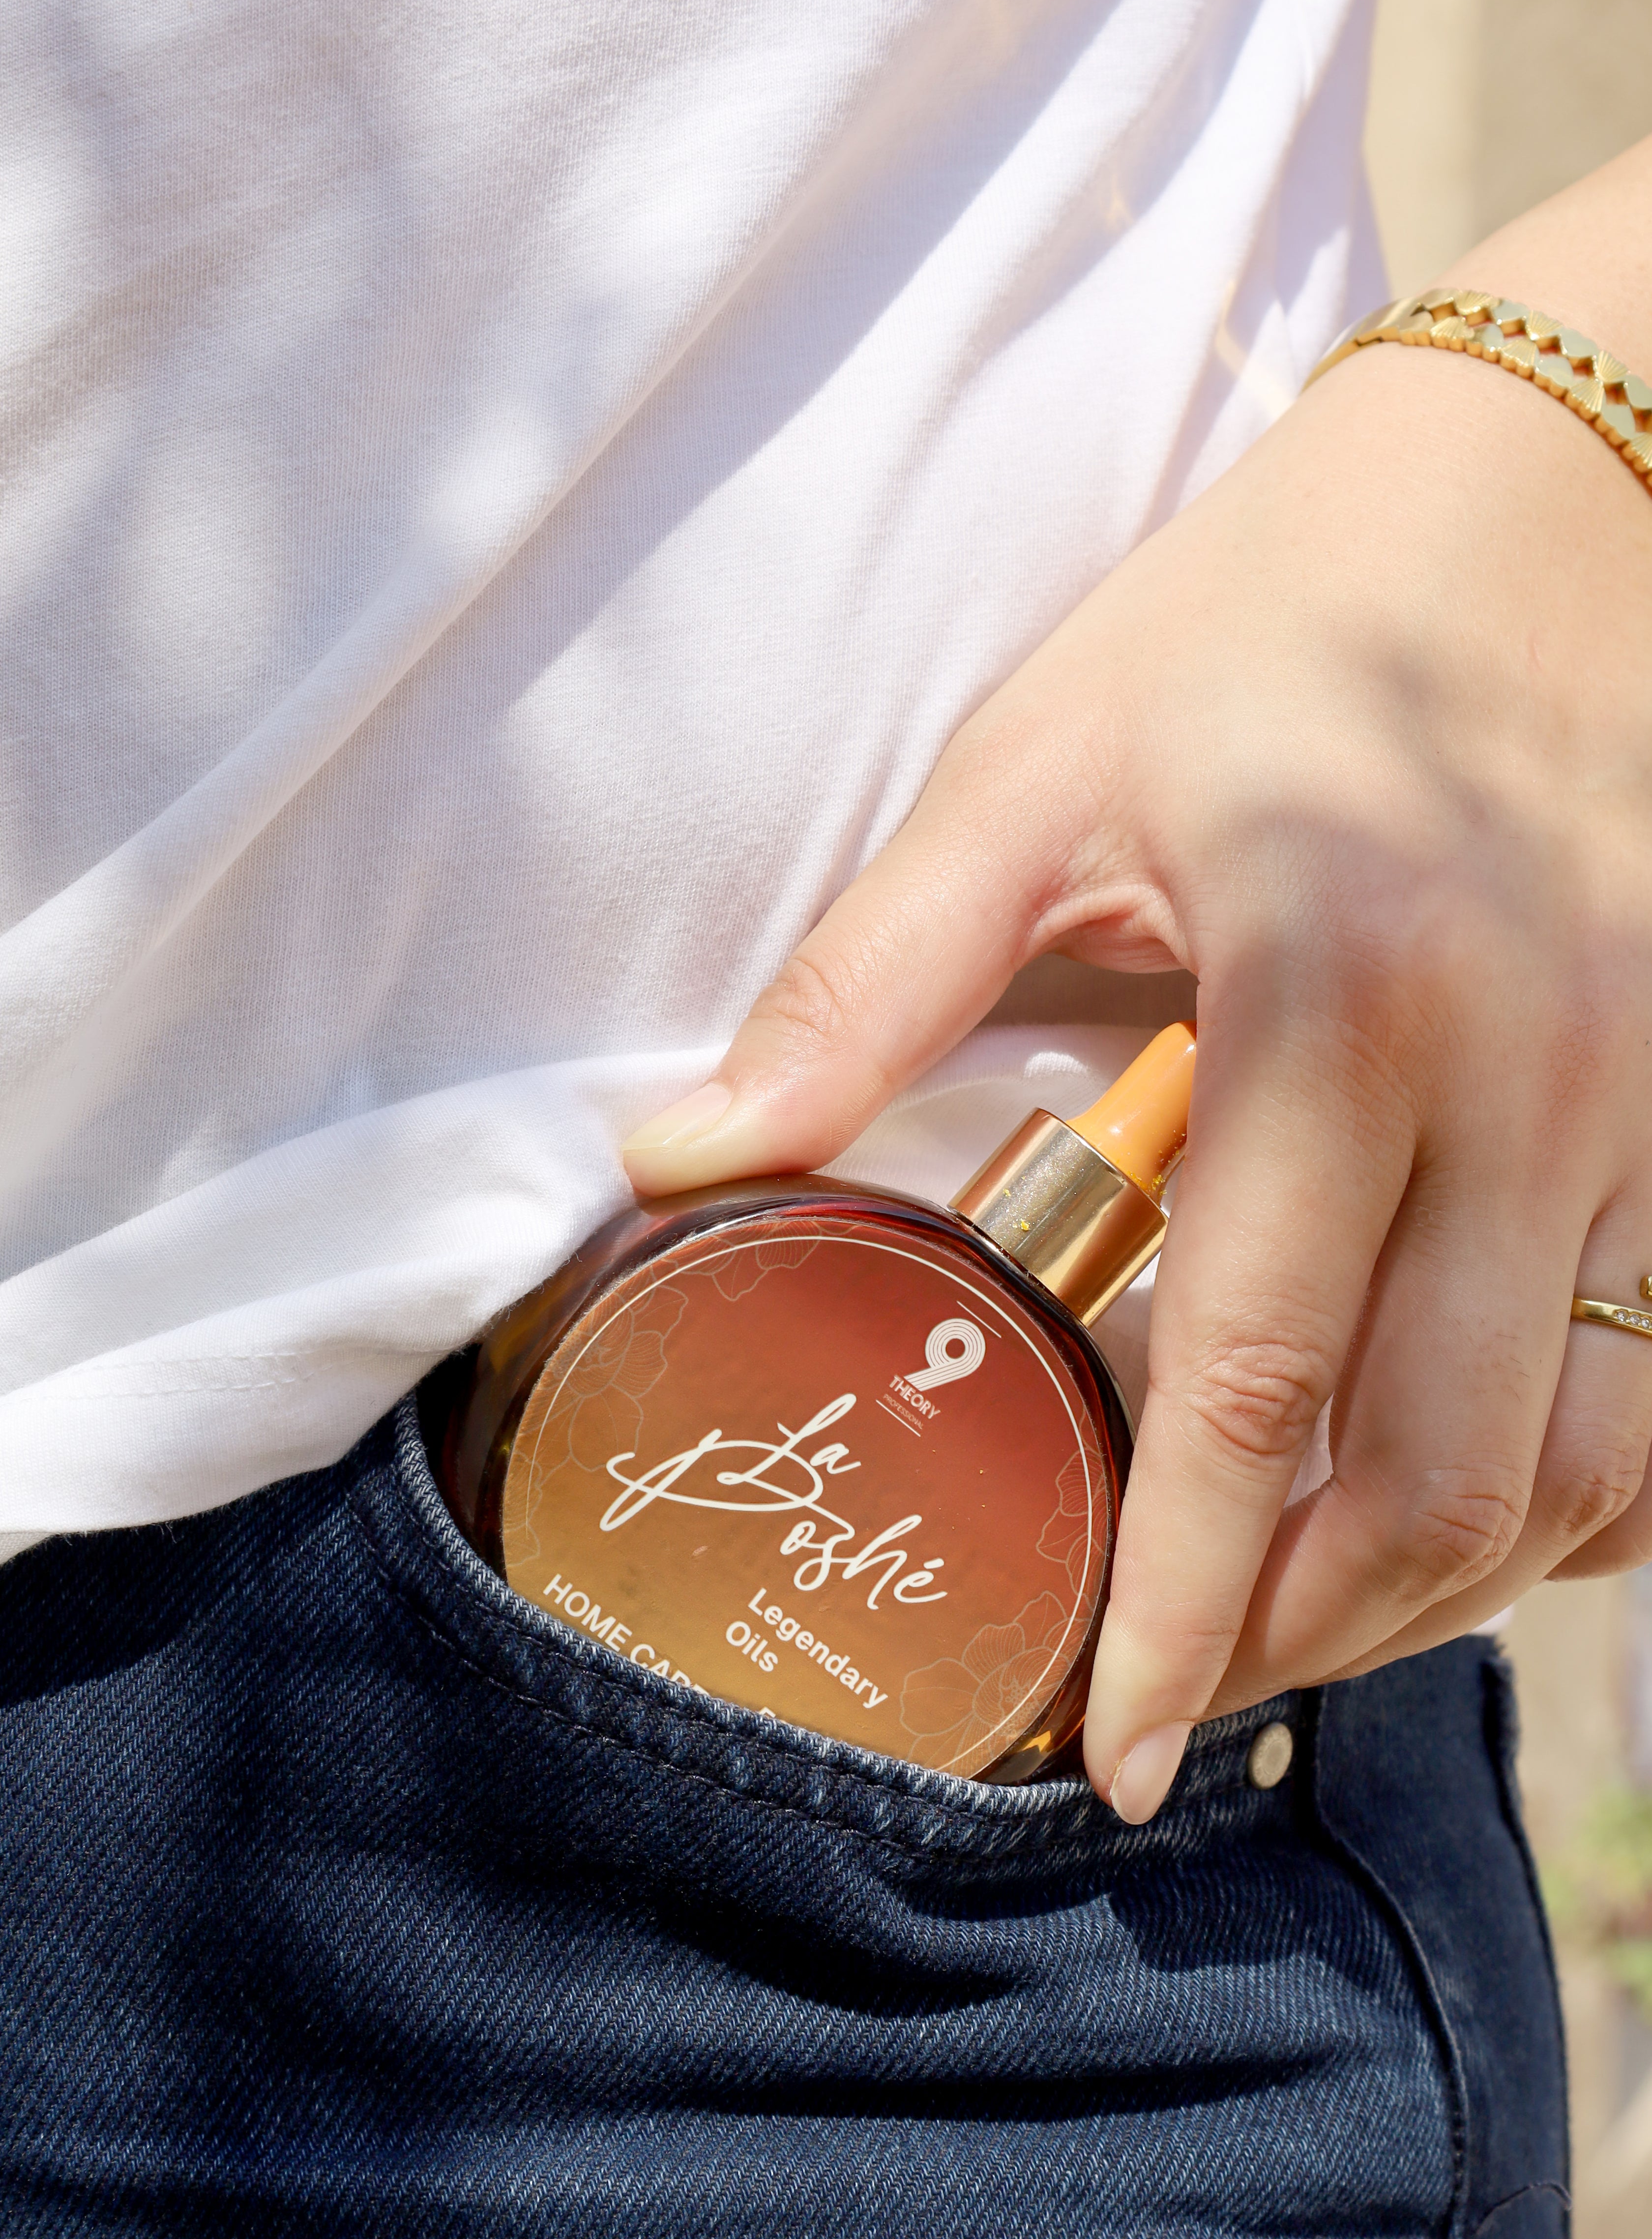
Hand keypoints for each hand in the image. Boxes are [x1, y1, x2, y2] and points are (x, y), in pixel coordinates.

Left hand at [623, 149, 1651, 1819]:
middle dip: (1307, 1639)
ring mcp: (1648, 1108)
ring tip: (1296, 1627)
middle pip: (1442, 1481)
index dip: (1183, 1609)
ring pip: (1580, 1465)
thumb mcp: (1041, 763)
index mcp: (1339, 1006)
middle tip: (1182, 1703)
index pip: (1253, 1396)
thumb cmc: (1274, 617)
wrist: (1564, 483)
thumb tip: (682, 1159)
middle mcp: (1529, 1084)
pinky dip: (1572, 1492)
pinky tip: (1454, 1501)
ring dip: (1441, 1589)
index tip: (1115, 1755)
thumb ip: (871, 980)